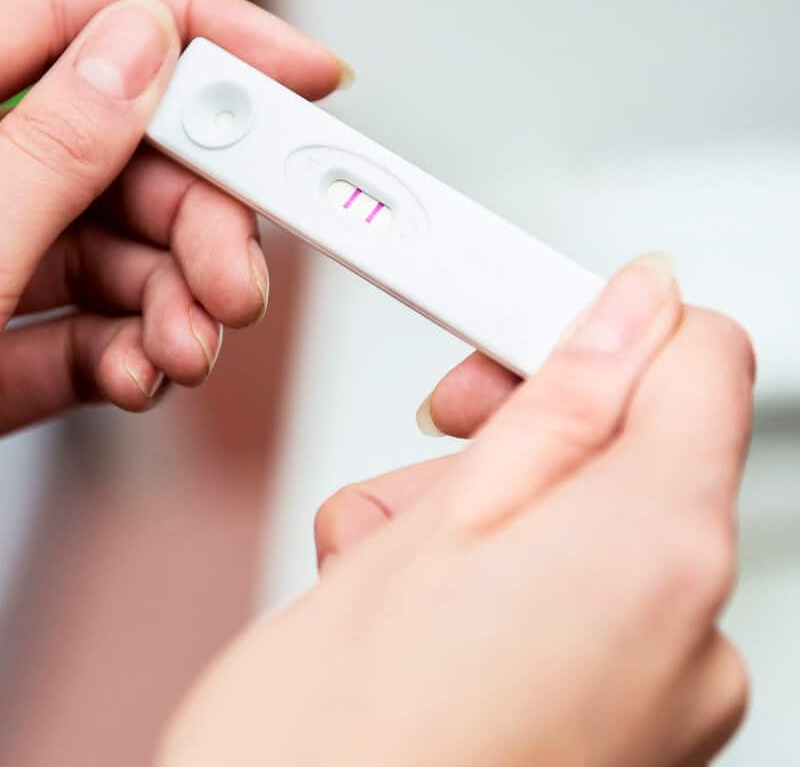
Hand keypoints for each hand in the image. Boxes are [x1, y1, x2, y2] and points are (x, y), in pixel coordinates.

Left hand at [0, 0, 345, 672]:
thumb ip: (47, 161)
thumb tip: (138, 56)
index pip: (55, 27)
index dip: (185, 35)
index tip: (284, 70)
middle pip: (103, 157)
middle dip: (191, 215)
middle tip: (239, 271)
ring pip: (103, 254)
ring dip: (167, 300)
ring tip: (188, 349)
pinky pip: (80, 333)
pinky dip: (125, 354)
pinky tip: (138, 379)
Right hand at [158, 257, 754, 766]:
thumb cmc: (327, 752)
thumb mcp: (421, 531)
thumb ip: (559, 404)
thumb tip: (635, 307)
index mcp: (660, 557)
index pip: (701, 362)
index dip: (603, 328)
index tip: (519, 332)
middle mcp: (693, 642)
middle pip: (629, 452)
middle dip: (520, 435)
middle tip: (431, 448)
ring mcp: (662, 703)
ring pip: (581, 530)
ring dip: (479, 518)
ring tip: (382, 567)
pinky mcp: (619, 737)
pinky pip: (573, 609)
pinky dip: (495, 589)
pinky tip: (407, 616)